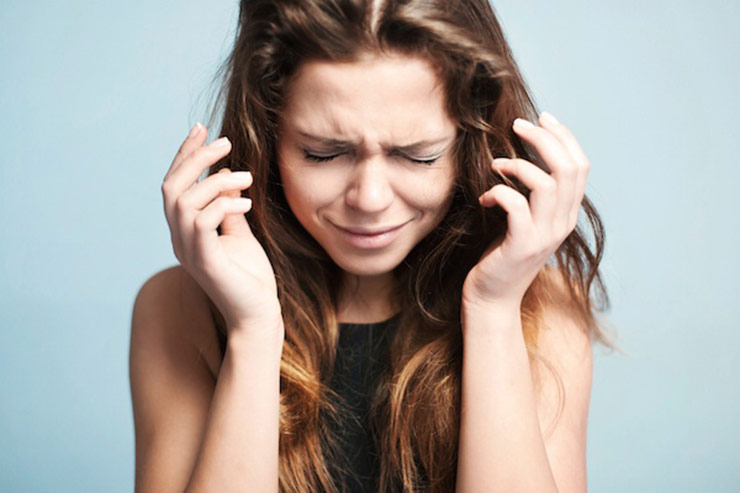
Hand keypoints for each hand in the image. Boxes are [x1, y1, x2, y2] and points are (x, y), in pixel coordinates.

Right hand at [161, 123, 282, 335]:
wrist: (258, 315)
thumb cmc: (250, 277)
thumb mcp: (239, 234)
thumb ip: (229, 208)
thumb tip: (228, 177)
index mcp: (185, 231)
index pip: (176, 185)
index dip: (185, 155)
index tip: (202, 128)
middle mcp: (179, 239)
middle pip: (171, 187)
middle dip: (195, 159)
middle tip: (225, 142)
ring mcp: (188, 251)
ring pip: (183, 201)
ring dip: (215, 181)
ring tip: (247, 177)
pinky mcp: (204, 262)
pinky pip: (201, 223)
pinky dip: (222, 205)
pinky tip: (246, 202)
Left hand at [462, 112, 590, 310]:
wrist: (492, 298)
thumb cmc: (501, 255)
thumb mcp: (524, 221)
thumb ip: (532, 194)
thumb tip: (523, 156)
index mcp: (567, 214)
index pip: (580, 165)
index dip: (564, 137)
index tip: (542, 118)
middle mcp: (562, 223)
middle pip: (569, 168)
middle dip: (544, 139)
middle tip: (517, 126)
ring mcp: (544, 236)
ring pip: (547, 183)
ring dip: (518, 164)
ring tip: (496, 165)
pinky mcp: (521, 246)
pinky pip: (516, 205)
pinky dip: (498, 192)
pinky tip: (485, 198)